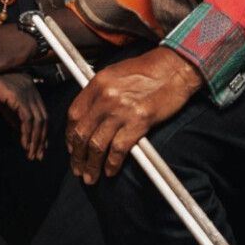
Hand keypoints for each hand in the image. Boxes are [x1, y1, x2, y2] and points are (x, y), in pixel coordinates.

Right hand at [0, 72, 47, 159]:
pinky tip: (24, 144)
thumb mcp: (4, 105)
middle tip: (37, 155)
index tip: (40, 147)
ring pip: (37, 120)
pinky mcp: (18, 96)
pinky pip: (27, 119)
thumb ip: (14, 116)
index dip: (42, 131)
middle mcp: (31, 88)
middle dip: (41, 139)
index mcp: (30, 87)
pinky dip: (27, 133)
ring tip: (30, 154)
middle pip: (43, 117)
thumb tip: (21, 131)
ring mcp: (26, 91)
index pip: (42, 112)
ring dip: (35, 139)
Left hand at [66, 47, 202, 183]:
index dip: (70, 134)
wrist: (174, 68)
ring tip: (90, 177)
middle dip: (77, 156)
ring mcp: (121, 110)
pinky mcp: (139, 122)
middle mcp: (106, 97)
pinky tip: (110, 171)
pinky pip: (118, 149)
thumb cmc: (148, 69)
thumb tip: (90, 113)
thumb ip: (100, 92)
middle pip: (82, 133)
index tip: (71, 146)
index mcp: (98, 83)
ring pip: (97, 145)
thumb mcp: (115, 73)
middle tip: (77, 168)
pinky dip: (112, 164)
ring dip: (91, 165)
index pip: (74, 114)